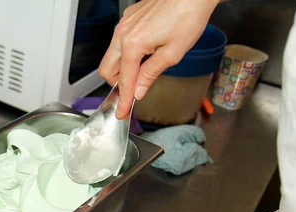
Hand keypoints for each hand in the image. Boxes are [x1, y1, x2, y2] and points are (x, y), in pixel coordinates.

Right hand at [99, 0, 218, 118]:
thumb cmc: (188, 16)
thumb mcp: (172, 54)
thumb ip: (150, 74)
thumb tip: (139, 91)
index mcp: (132, 45)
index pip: (123, 80)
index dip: (123, 99)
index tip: (121, 112)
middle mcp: (122, 33)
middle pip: (107, 69)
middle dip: (117, 84)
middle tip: (131, 92)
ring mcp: (124, 24)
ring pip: (111, 55)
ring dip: (123, 68)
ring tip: (143, 70)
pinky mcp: (129, 18)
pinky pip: (119, 41)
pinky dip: (127, 53)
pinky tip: (146, 52)